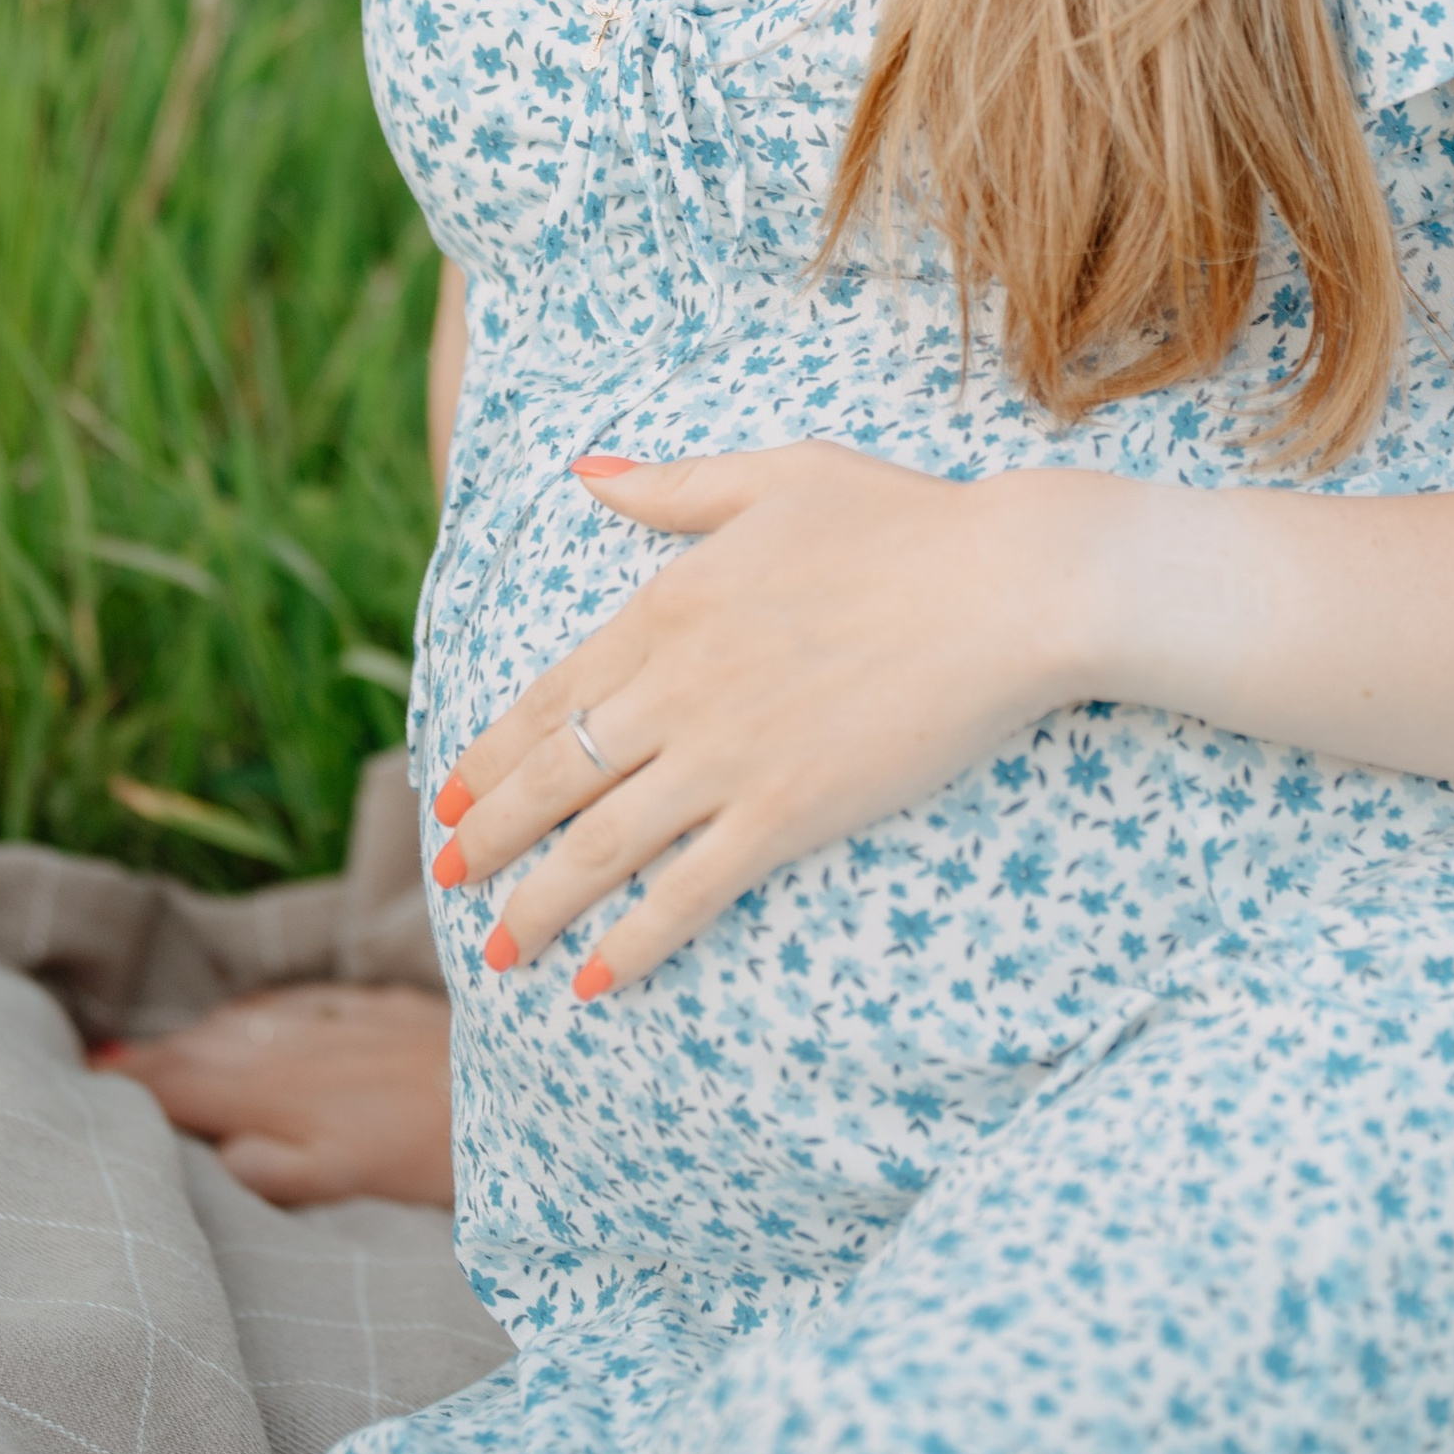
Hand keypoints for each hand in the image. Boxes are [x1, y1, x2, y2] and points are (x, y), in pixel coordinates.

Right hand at [90, 983, 454, 1206]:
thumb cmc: (429, 1158)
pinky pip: (297, 998)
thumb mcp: (337, 1181)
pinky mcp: (378, 1005)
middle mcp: (295, 1043)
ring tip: (163, 1049)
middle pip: (204, 1045)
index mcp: (273, 1093)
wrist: (522, 1086)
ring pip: (246, 1018)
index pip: (180, 1082)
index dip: (130, 1084)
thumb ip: (263, 1168)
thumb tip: (205, 1148)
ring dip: (198, 1033)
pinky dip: (258, 1008)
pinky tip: (254, 1012)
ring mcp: (338, 1018)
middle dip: (152, 1058)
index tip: (81, 1085)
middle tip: (103, 1068)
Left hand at [432, 444, 1083, 998]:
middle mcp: (676, 686)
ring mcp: (726, 756)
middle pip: (555, 776)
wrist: (1006, 585)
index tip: (449, 791)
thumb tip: (586, 472)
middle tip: (447, 872)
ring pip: (600, 846)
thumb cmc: (906, 520)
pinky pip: (685, 892)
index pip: (552, 694)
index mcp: (668, 604)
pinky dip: (633, 942)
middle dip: (490, 832)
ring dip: (538, 903)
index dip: (492, 752)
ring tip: (497, 947)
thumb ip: (672, 486)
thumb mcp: (778, 475)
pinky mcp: (784, 814)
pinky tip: (596, 981)